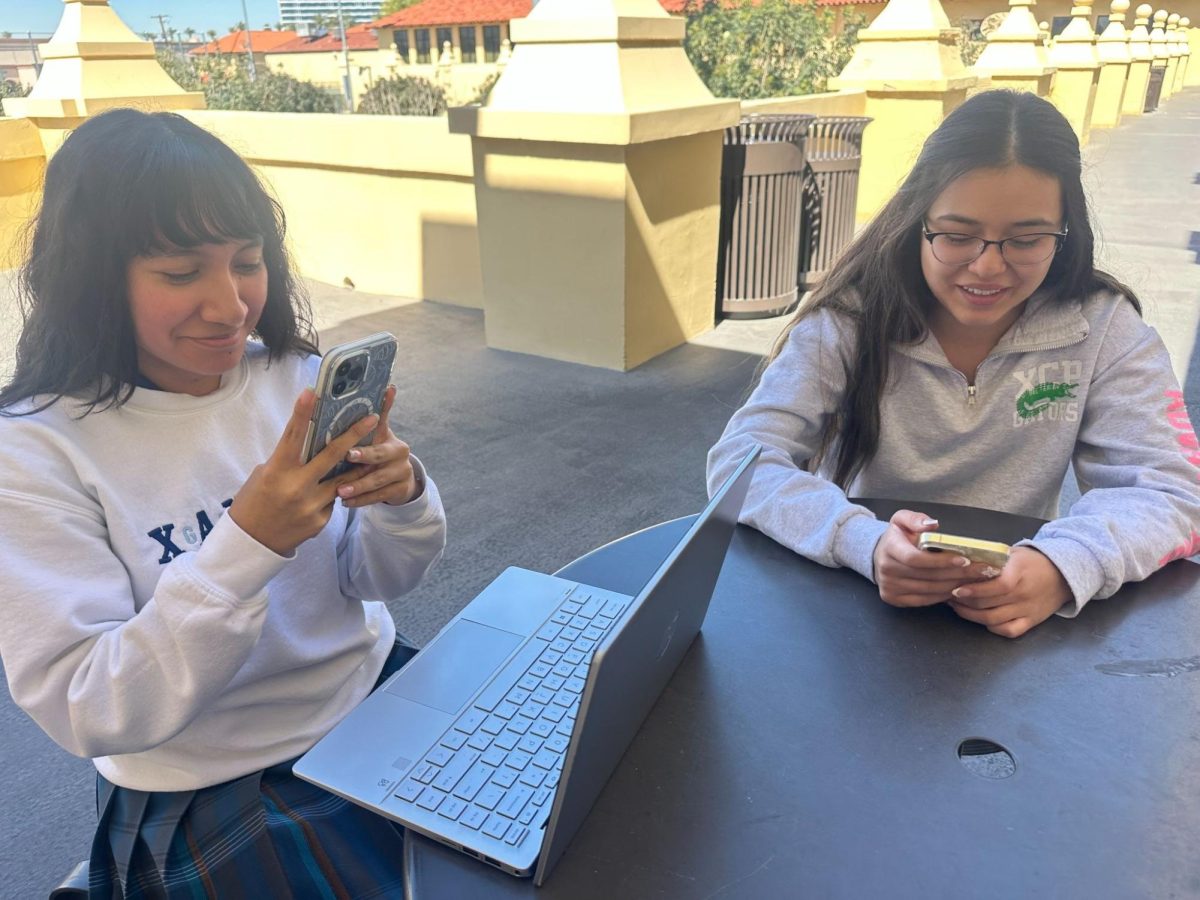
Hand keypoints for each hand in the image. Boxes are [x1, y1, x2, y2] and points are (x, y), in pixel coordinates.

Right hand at [227, 388, 381, 555]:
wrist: (252, 543)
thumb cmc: (254, 502)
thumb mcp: (264, 475)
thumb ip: (287, 460)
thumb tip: (309, 443)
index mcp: (277, 471)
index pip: (293, 436)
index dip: (302, 412)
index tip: (313, 392)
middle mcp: (296, 487)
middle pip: (331, 455)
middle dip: (354, 434)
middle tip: (373, 417)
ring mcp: (310, 506)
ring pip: (342, 479)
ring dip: (357, 465)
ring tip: (371, 452)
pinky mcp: (320, 521)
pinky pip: (333, 501)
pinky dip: (333, 493)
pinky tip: (332, 491)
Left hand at [333, 385, 419, 507]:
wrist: (399, 479)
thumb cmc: (379, 451)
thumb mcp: (379, 434)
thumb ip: (380, 413)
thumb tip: (389, 385)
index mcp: (392, 437)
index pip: (381, 433)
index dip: (367, 435)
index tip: (349, 448)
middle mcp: (401, 454)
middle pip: (379, 457)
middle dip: (362, 459)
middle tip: (345, 460)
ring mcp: (402, 473)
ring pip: (377, 481)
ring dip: (357, 486)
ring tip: (339, 491)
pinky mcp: (400, 491)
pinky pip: (378, 497)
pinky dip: (361, 500)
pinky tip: (345, 502)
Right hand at [873, 510, 998, 607]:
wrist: (878, 555)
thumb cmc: (897, 537)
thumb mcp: (902, 520)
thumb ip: (916, 519)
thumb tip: (932, 525)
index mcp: (890, 547)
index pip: (916, 559)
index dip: (941, 561)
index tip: (963, 559)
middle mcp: (886, 569)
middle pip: (927, 576)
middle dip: (956, 574)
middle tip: (980, 571)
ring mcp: (889, 586)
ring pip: (929, 590)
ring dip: (954, 586)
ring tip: (973, 579)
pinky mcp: (894, 599)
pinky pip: (924, 600)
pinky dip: (943, 595)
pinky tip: (957, 588)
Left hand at [947, 547, 1071, 637]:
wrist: (1063, 574)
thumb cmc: (1032, 561)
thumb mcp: (1013, 553)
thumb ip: (990, 558)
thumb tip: (960, 560)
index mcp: (1019, 573)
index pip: (998, 586)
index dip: (975, 590)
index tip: (957, 589)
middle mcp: (1023, 594)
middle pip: (989, 604)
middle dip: (964, 602)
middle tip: (949, 596)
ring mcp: (1028, 610)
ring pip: (994, 619)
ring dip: (971, 615)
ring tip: (957, 607)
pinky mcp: (1032, 622)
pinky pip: (1009, 630)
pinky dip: (992, 628)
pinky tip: (979, 619)